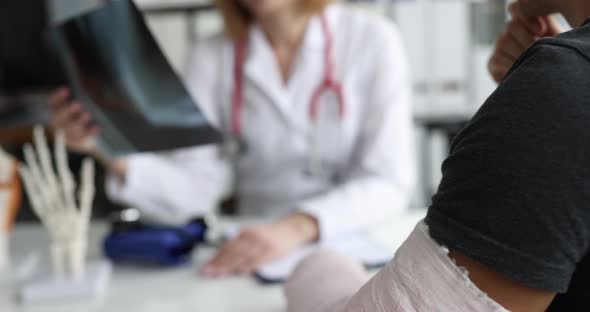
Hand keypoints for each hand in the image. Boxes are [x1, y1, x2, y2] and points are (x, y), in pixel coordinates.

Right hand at [48, 87, 99, 153]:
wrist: (84, 138)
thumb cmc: (81, 116)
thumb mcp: (79, 107)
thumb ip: (81, 97)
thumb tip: (91, 84)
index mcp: (56, 111)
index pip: (53, 103)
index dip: (58, 97)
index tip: (67, 90)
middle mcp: (58, 123)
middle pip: (60, 117)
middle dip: (68, 111)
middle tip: (77, 104)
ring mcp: (67, 134)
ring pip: (71, 129)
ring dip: (79, 122)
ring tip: (87, 114)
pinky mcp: (77, 142)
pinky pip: (83, 138)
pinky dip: (90, 132)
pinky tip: (97, 127)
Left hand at [201, 213, 318, 277]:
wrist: (291, 229)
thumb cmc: (271, 233)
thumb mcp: (254, 233)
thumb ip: (240, 243)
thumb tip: (223, 255)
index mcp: (247, 232)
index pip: (229, 245)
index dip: (217, 256)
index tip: (208, 264)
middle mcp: (253, 237)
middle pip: (233, 252)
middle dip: (219, 262)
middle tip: (208, 271)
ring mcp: (263, 244)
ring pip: (243, 257)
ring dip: (230, 266)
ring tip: (218, 273)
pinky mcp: (272, 251)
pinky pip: (257, 261)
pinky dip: (247, 267)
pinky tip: (239, 272)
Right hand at [488, 2, 562, 82]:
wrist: (545, 82)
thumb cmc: (554, 59)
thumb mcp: (554, 39)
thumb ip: (545, 25)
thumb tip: (537, 27)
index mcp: (528, 21)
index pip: (517, 8)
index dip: (526, 17)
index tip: (541, 32)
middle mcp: (512, 31)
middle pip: (511, 25)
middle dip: (526, 40)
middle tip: (537, 52)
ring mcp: (501, 45)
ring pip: (503, 41)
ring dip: (519, 54)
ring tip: (532, 63)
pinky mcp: (493, 62)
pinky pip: (497, 58)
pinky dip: (511, 65)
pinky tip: (521, 70)